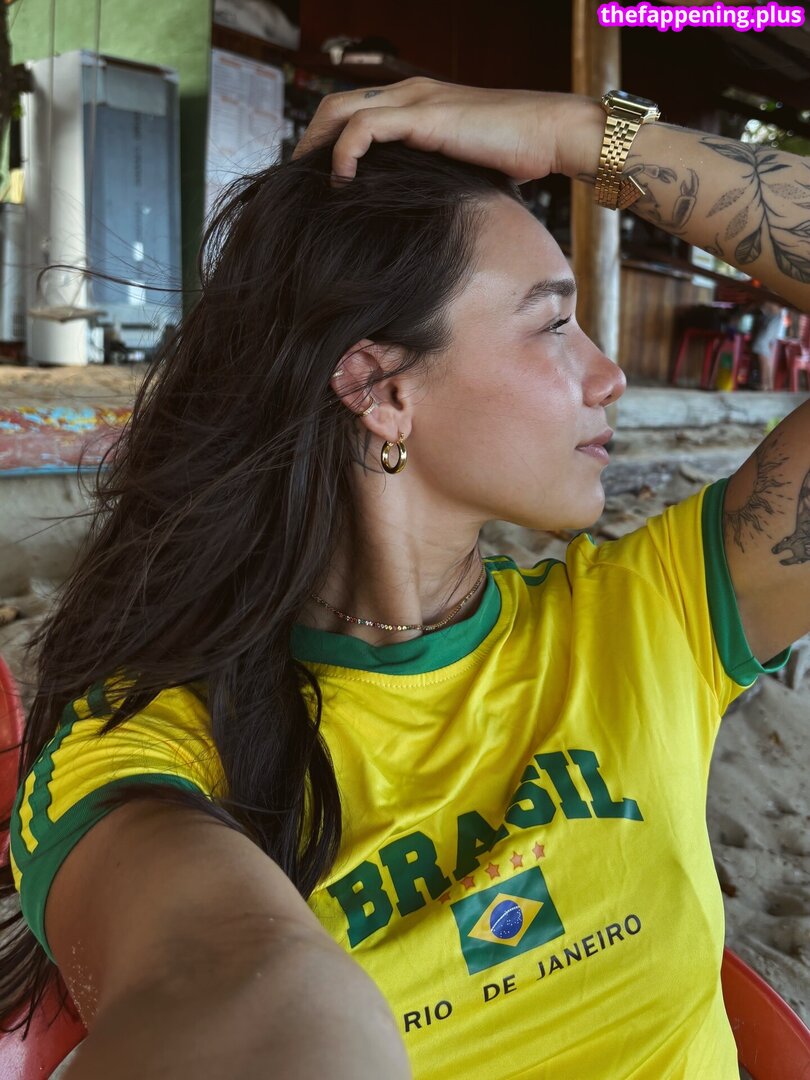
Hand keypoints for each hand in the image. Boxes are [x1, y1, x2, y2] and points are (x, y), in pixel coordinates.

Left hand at [291, 77, 603, 185]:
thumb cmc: (519, 156)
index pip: (353, 112)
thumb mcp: (463, 170)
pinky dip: (342, 153)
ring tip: (307, 185)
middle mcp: (409, 93)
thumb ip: (433, 180)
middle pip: (333, 106)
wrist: (552, 134)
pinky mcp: (422, 116)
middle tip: (296, 185)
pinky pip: (362, 128)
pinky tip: (340, 183)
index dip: (326, 144)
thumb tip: (415, 216)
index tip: (315, 183)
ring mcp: (414, 100)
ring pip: (338, 111)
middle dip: (308, 144)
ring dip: (315, 148)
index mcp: (417, 103)